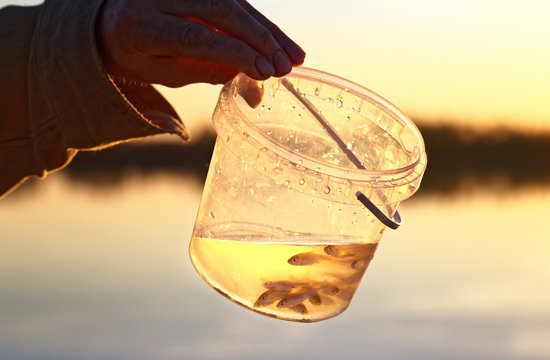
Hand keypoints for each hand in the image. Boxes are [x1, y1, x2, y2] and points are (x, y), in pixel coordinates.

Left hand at [97, 0, 305, 86]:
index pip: (196, 35)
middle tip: (286, 66)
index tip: (264, 72)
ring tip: (294, 57)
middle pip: (221, 10)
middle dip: (261, 39)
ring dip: (269, 30)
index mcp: (141, 24)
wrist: (110, 18)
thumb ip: (201, 72)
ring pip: (234, 1)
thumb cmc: (134, 52)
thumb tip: (250, 86)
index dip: (234, 53)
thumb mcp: (158, 71)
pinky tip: (280, 41)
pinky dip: (260, 21)